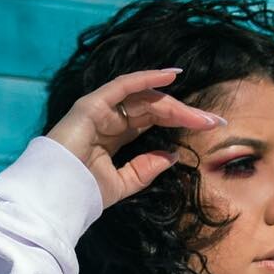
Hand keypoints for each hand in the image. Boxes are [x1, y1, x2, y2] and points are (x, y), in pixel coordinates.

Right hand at [43, 68, 226, 211]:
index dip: (181, 122)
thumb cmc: (83, 193)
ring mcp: (101, 109)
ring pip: (145, 99)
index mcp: (116, 136)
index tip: (211, 128)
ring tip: (200, 115)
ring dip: (175, 104)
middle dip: (186, 114)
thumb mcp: (123, 184)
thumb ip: (146, 169)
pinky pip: (124, 85)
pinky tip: (171, 77)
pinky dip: (147, 78)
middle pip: (155, 109)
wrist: (57, 196)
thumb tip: (172, 156)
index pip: (154, 122)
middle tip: (215, 122)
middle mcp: (110, 119)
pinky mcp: (92, 104)